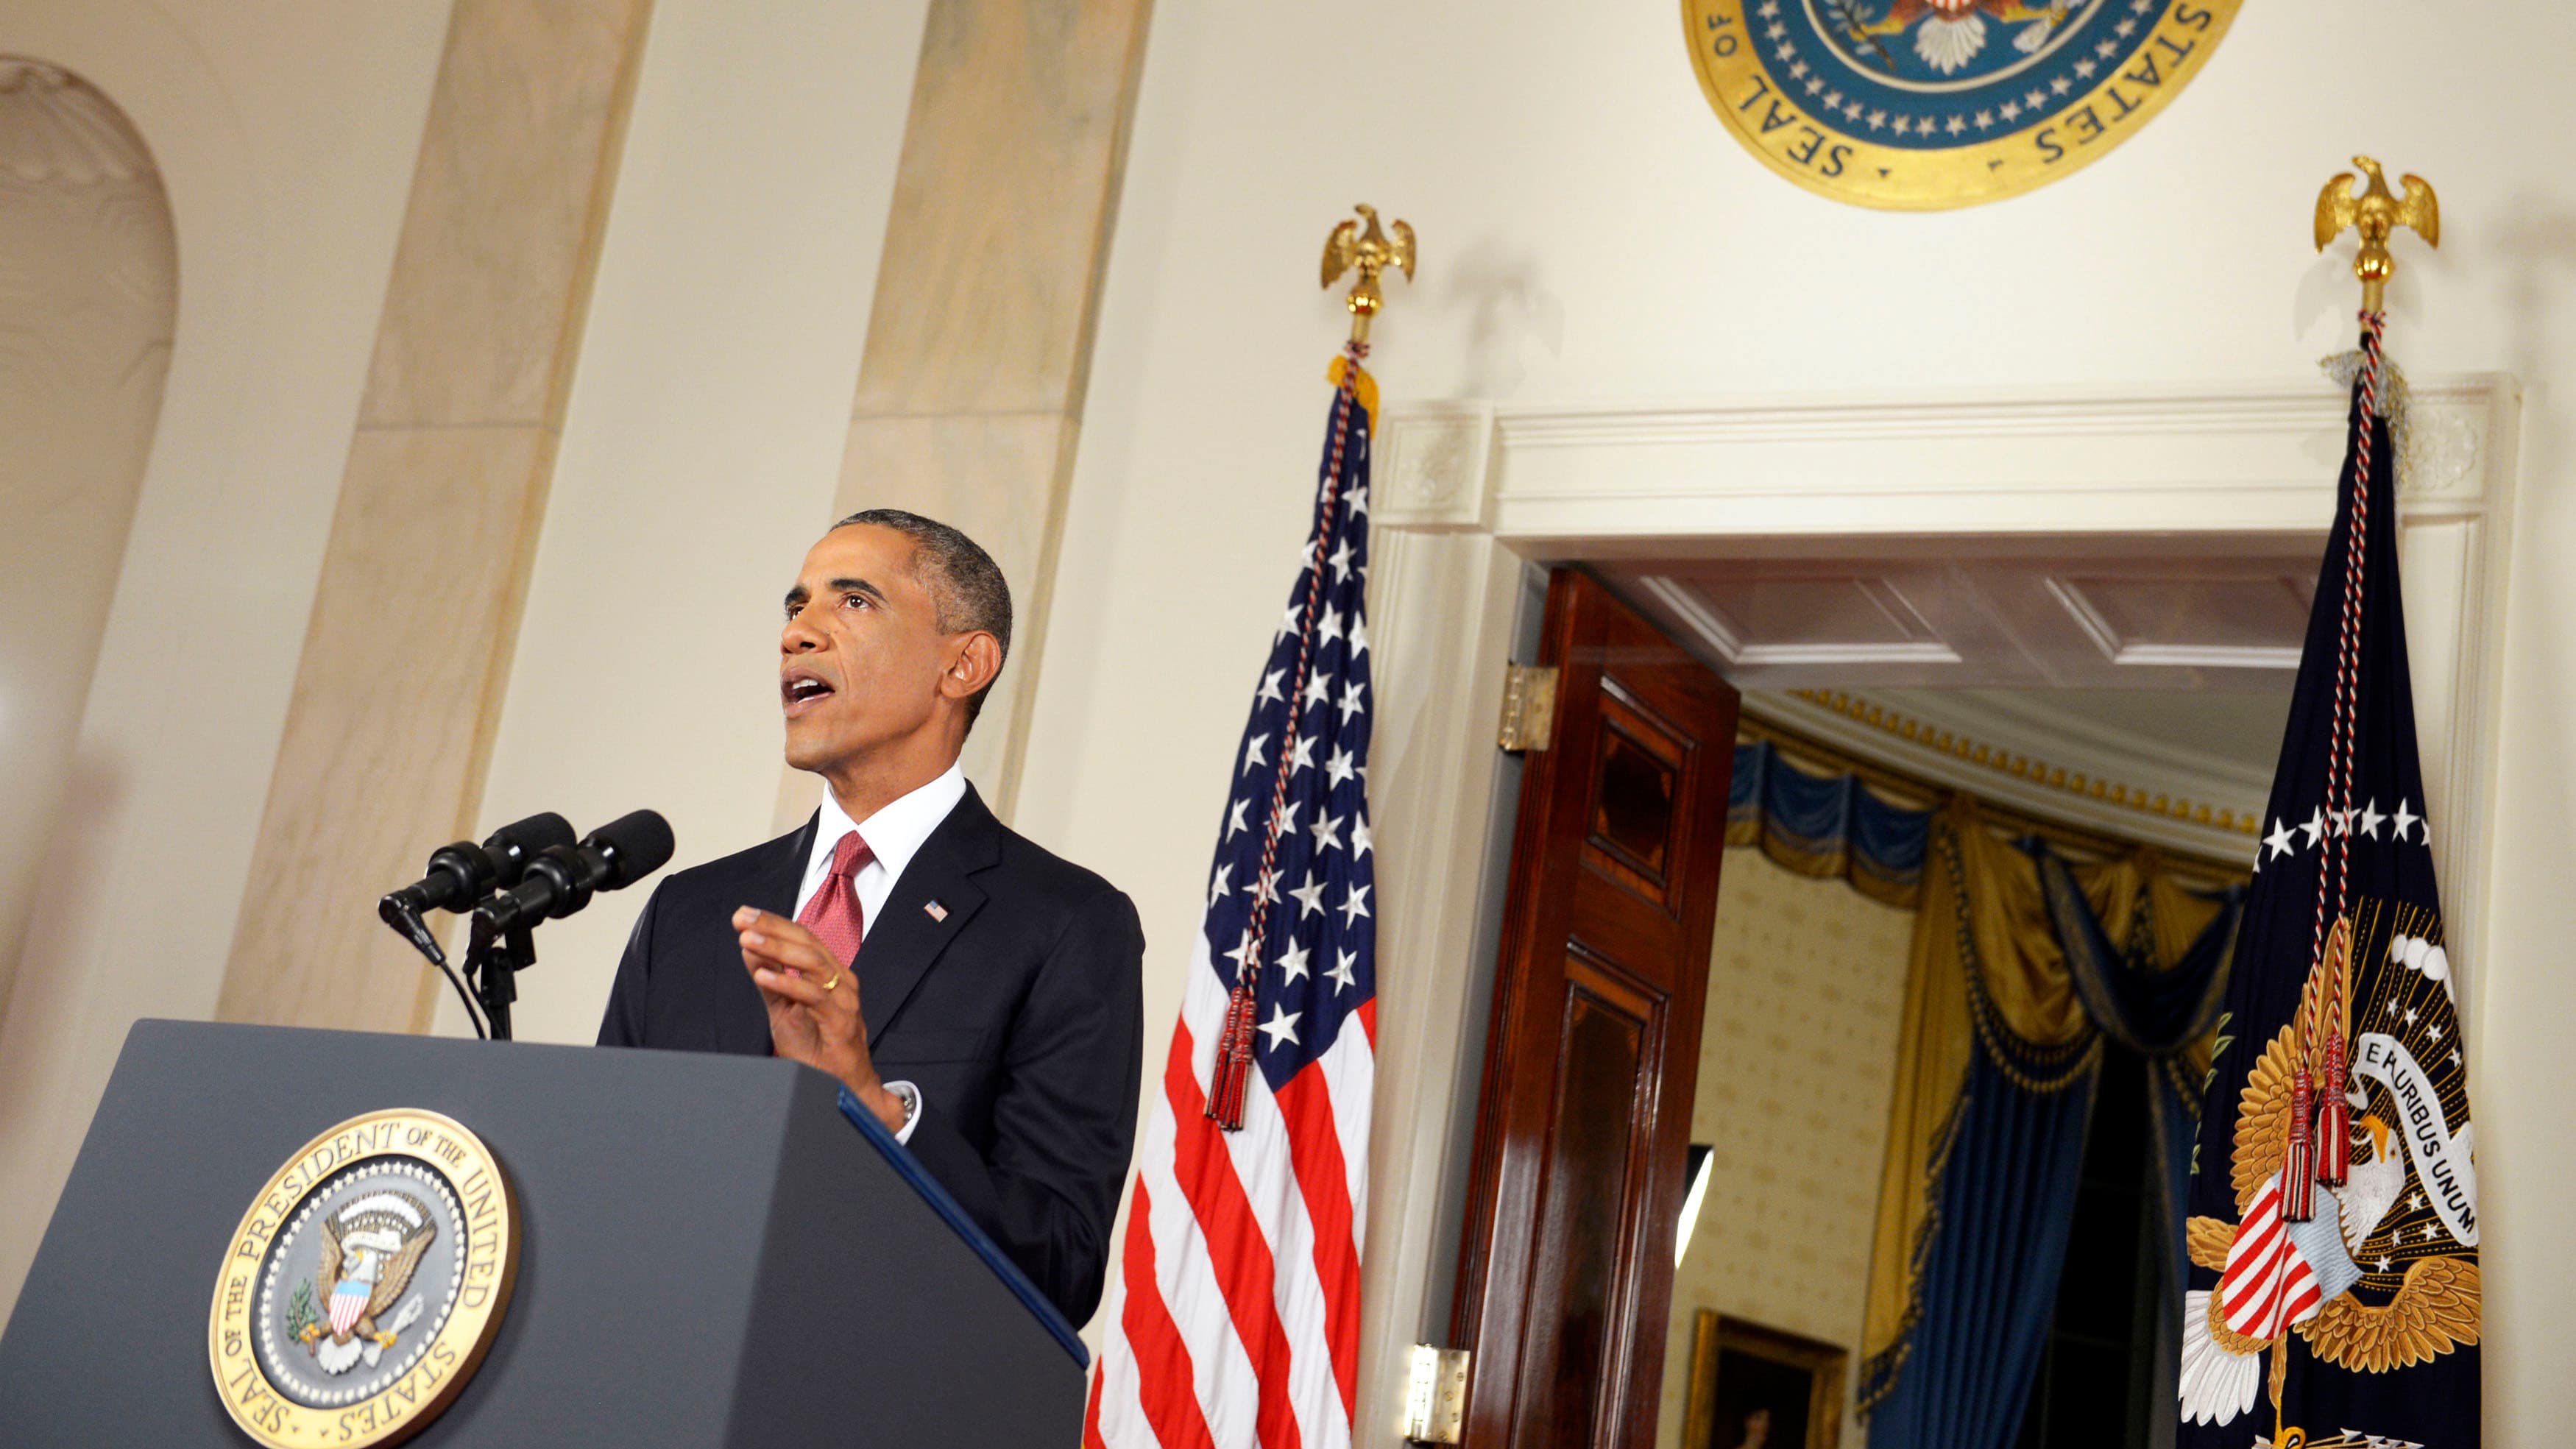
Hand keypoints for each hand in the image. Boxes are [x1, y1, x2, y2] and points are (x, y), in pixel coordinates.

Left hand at [733, 906, 906, 1131]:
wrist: (840, 1086)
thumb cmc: (815, 1048)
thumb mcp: (783, 1009)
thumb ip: (769, 980)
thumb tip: (749, 948)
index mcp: (828, 972)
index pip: (801, 938)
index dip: (772, 923)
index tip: (742, 915)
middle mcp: (840, 979)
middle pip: (807, 942)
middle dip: (772, 927)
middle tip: (743, 919)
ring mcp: (844, 998)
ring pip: (812, 962)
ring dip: (777, 949)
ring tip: (747, 940)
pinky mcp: (842, 1020)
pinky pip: (813, 995)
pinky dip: (787, 983)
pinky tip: (763, 975)